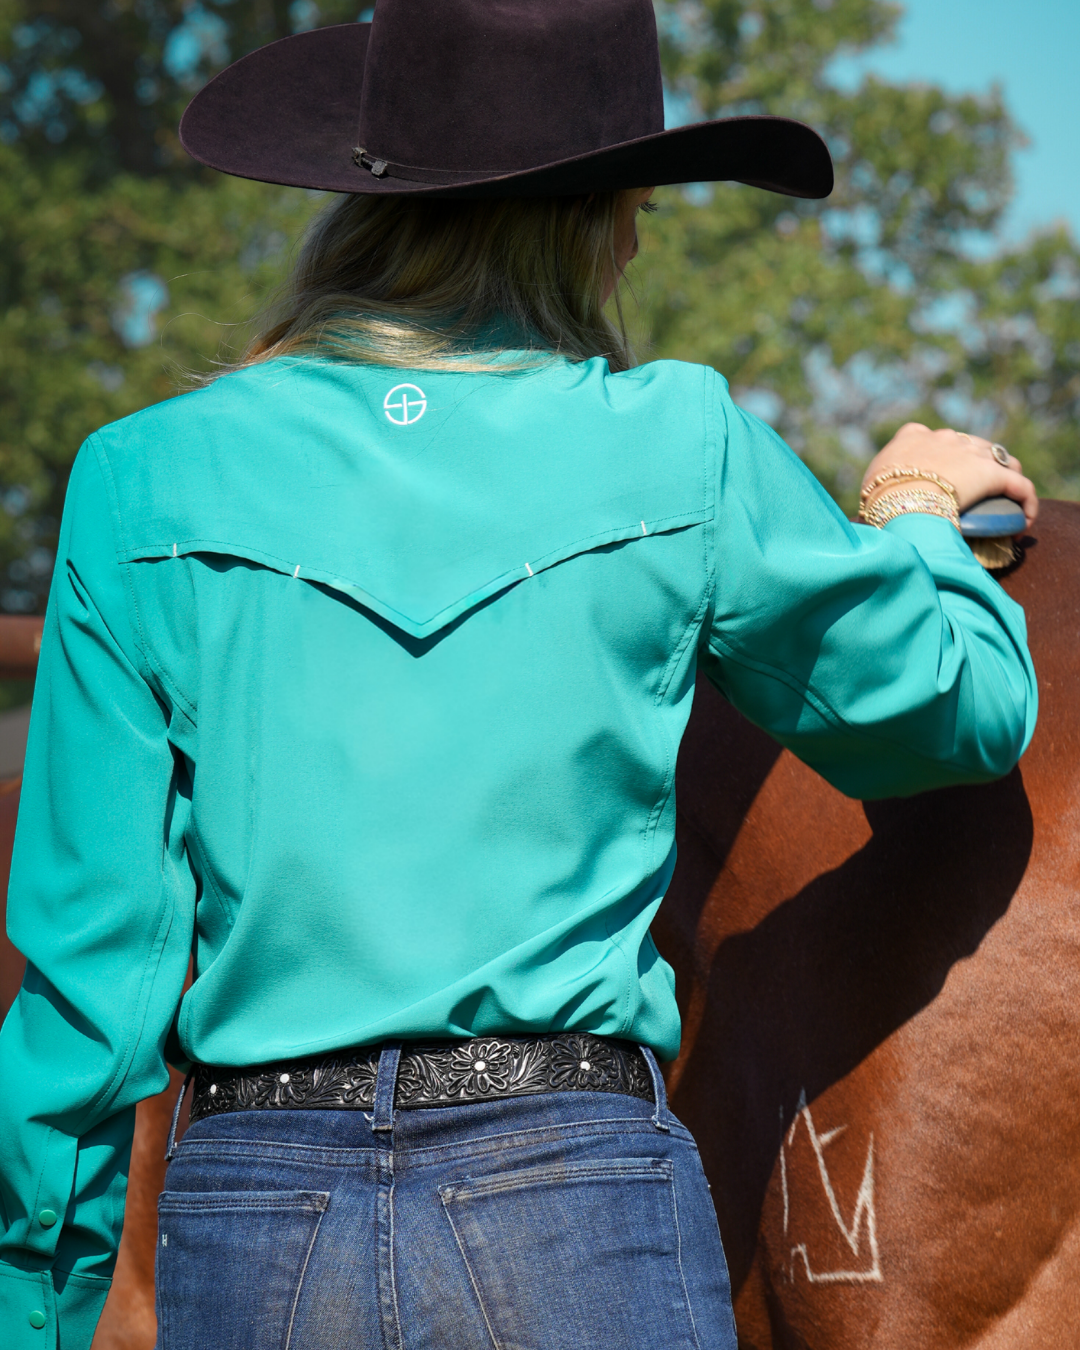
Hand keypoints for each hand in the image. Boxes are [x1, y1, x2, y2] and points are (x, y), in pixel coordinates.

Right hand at [862, 424, 1037, 529]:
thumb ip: (878, 488)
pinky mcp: (993, 473)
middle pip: (970, 446)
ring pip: (1000, 459)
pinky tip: (1025, 519)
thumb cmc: (877, 500)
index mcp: (911, 437)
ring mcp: (970, 452)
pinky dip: (1025, 501)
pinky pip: (1019, 486)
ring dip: (1005, 477)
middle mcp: (943, 438)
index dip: (940, 456)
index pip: (932, 438)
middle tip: (974, 493)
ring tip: (1006, 502)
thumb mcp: (870, 487)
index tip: (940, 477)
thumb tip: (872, 510)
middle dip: (976, 464)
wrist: (897, 501)